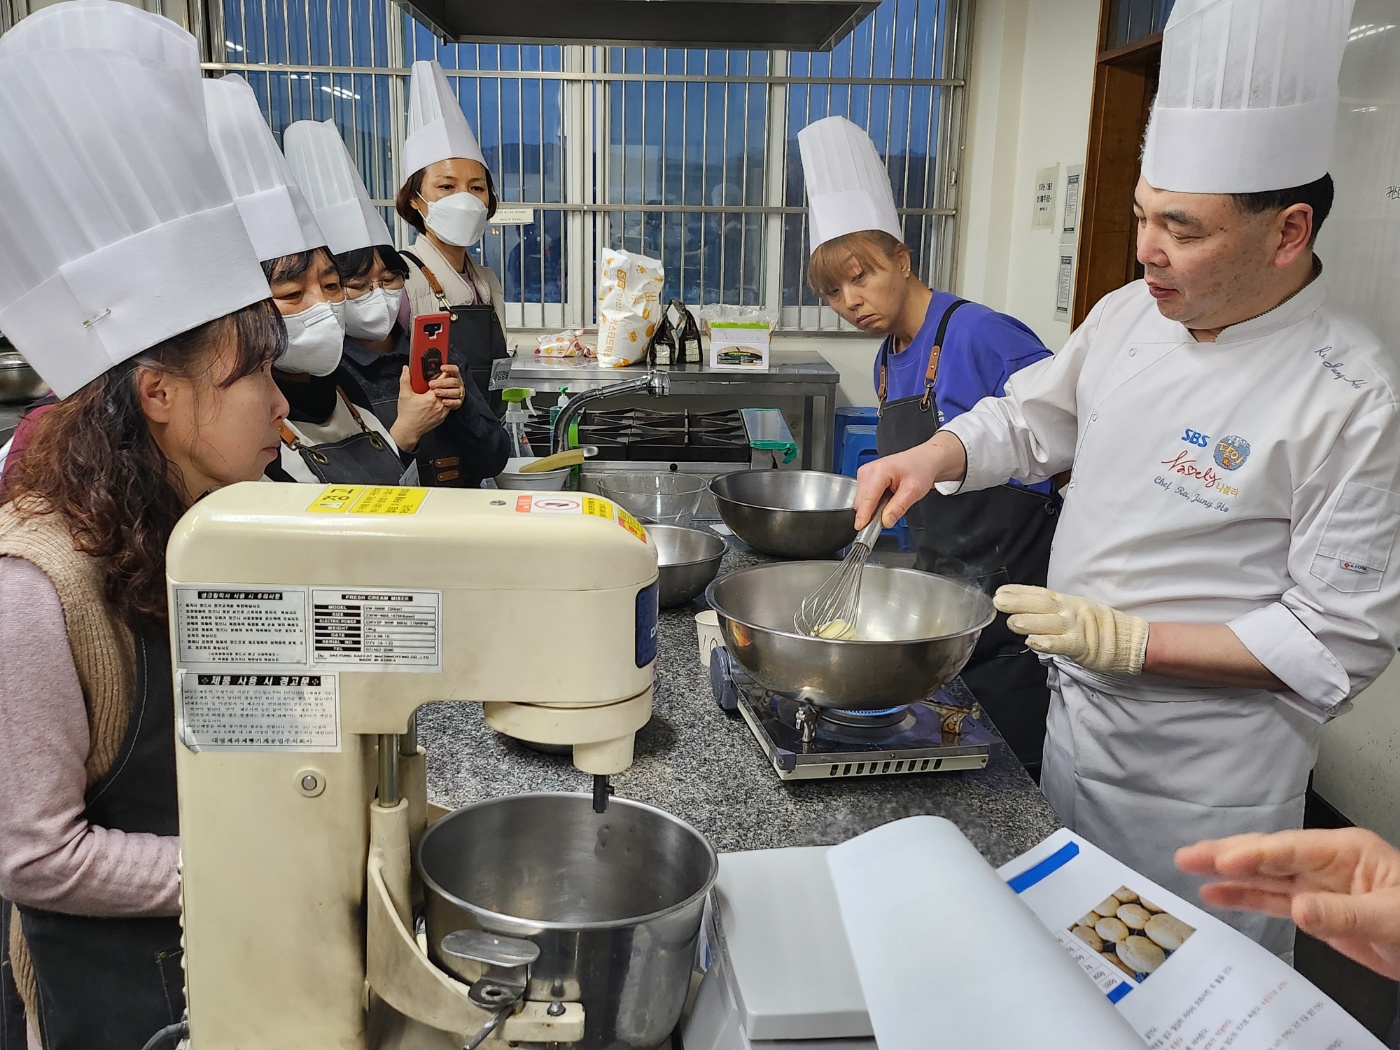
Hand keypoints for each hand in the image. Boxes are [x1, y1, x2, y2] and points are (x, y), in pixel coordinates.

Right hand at [391, 366, 449, 452]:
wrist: (409, 430)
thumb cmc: (407, 414)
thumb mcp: (404, 395)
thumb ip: (405, 379)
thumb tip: (406, 369)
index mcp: (431, 398)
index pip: (441, 382)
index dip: (443, 375)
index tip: (444, 370)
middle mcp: (439, 405)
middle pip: (447, 390)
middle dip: (445, 383)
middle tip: (444, 378)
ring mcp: (442, 412)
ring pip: (449, 399)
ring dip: (447, 393)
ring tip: (443, 388)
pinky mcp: (442, 417)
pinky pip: (448, 407)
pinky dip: (446, 402)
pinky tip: (441, 399)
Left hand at [430, 363, 464, 410]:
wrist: (439, 403)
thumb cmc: (437, 388)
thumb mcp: (433, 380)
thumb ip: (429, 375)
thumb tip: (414, 370)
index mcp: (453, 376)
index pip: (454, 370)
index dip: (449, 368)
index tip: (441, 368)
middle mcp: (457, 383)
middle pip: (453, 381)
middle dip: (442, 382)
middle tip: (432, 384)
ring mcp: (459, 393)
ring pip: (455, 392)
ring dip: (445, 392)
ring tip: (436, 392)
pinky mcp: (458, 402)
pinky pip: (456, 402)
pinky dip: (450, 402)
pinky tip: (443, 401)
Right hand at [853, 432, 965, 529]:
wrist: (922, 460)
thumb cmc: (920, 469)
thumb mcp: (914, 490)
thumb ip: (899, 507)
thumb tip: (885, 521)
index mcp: (879, 470)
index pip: (867, 497)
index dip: (864, 515)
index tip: (861, 528)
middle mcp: (868, 471)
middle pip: (861, 501)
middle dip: (871, 513)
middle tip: (889, 516)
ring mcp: (864, 474)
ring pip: (861, 502)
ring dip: (872, 509)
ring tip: (891, 503)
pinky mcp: (865, 479)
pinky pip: (864, 499)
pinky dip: (873, 504)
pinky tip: (885, 499)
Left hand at [993, 585, 1147, 674]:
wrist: (1129, 641)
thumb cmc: (1099, 626)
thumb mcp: (1076, 610)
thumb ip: (1052, 610)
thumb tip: (1024, 609)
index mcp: (1068, 601)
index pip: (1040, 593)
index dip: (1020, 592)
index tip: (1000, 591)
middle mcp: (1070, 611)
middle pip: (1041, 605)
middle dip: (1018, 602)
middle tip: (998, 601)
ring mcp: (1077, 628)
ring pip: (1049, 624)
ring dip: (1029, 622)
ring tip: (1011, 622)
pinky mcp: (1083, 646)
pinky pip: (1062, 644)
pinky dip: (1047, 643)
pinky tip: (1033, 642)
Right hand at [1176, 829, 1399, 979]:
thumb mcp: (1392, 918)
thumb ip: (1345, 914)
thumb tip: (1300, 909)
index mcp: (1348, 852)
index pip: (1291, 849)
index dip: (1255, 854)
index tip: (1224, 859)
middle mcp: (1327, 864)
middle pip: (1269, 855)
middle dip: (1227, 853)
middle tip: (1189, 854)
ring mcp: (1319, 887)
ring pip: (1264, 876)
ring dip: (1227, 873)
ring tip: (1189, 866)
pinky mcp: (1316, 911)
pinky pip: (1274, 901)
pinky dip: (1245, 897)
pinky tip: (1217, 894)